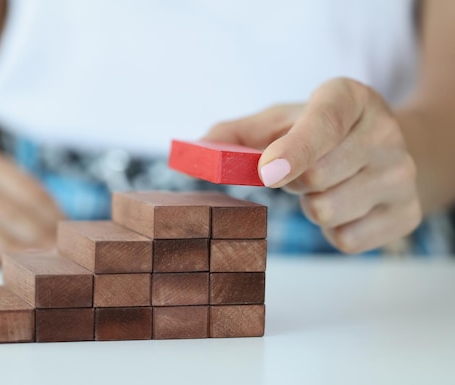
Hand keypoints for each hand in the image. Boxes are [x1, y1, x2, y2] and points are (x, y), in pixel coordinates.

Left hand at [204, 78, 421, 252]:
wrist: (382, 150)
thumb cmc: (316, 134)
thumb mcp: (278, 122)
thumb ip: (235, 135)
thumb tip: (196, 154)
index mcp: (350, 98)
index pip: (323, 124)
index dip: (293, 150)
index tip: (266, 173)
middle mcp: (386, 132)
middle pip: (317, 178)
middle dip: (294, 181)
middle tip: (300, 171)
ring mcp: (402, 176)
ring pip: (329, 212)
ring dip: (311, 207)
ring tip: (324, 187)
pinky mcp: (407, 214)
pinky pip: (346, 240)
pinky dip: (332, 231)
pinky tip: (344, 207)